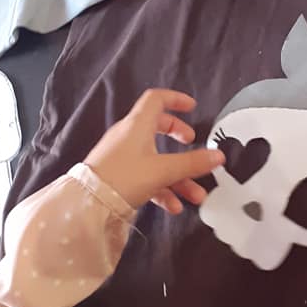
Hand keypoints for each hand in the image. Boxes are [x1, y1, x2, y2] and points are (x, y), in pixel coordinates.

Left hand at [84, 89, 223, 213]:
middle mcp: (128, 136)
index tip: (191, 107)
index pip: (157, 99)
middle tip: (191, 143)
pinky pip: (146, 177)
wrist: (89, 203)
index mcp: (137, 125)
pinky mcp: (119, 175)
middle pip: (157, 127)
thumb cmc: (122, 178)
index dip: (175, 99)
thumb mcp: (163, 170)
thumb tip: (217, 156)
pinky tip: (174, 206)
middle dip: (178, 137)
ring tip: (194, 194)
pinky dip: (162, 188)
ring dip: (177, 176)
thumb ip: (192, 163)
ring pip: (156, 159)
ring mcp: (123, 156)